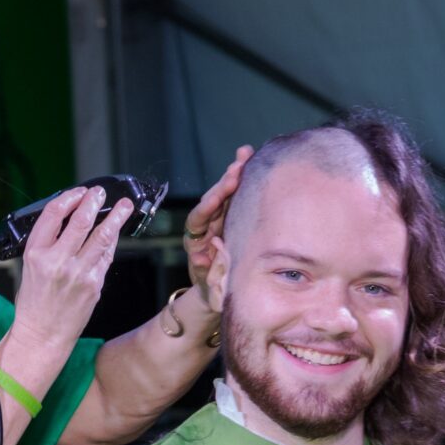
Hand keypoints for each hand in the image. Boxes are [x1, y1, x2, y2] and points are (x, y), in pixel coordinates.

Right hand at [10, 186, 133, 349]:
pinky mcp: (94, 284)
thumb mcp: (31, 266)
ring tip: (124, 205)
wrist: (43, 334)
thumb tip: (71, 218)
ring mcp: (78, 273)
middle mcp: (57, 261)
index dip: (68, 198)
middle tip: (100, 193)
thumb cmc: (35, 302)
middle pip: (80, 221)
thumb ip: (49, 243)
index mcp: (35, 253)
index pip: (53, 214)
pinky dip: (112, 241)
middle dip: (94, 202)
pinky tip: (115, 232)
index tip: (78, 193)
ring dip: (116, 217)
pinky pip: (106, 256)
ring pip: (102, 236)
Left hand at [184, 145, 253, 302]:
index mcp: (194, 240)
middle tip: (239, 165)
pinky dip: (243, 180)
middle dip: (224, 182)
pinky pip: (236, 196)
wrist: (213, 291)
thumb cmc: (211, 289)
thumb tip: (202, 254)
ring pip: (224, 193)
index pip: (198, 219)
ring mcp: (217, 218)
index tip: (217, 197)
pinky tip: (251, 160)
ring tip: (246, 154)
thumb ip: (205, 269)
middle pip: (212, 199)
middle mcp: (204, 225)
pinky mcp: (229, 216)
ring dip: (235, 174)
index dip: (208, 207)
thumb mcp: (208, 284)